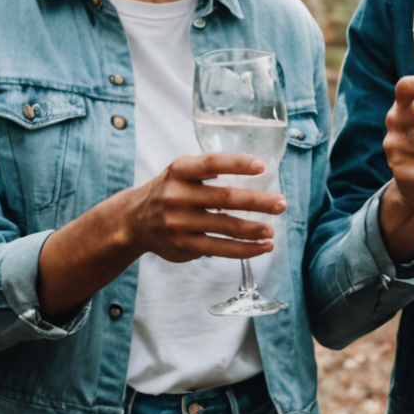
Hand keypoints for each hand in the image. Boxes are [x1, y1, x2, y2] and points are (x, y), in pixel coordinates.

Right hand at [115, 153, 285, 263]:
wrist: (132, 220)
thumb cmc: (168, 191)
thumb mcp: (180, 172)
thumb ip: (208, 171)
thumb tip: (255, 173)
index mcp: (179, 170)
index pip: (211, 163)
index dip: (237, 164)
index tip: (262, 166)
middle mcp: (177, 195)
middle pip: (225, 197)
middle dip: (258, 202)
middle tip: (281, 204)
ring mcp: (179, 222)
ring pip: (225, 226)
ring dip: (254, 230)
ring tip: (273, 231)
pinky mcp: (183, 245)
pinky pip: (220, 249)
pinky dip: (245, 249)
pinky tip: (262, 247)